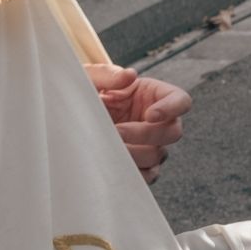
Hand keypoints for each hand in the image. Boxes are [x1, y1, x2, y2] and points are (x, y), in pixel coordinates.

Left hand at [85, 64, 192, 183]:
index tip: (149, 114)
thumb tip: (129, 75)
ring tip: (106, 147)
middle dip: (144, 134)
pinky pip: (147, 175)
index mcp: (155, 95)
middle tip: (117, 132)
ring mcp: (151, 145)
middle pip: (173, 132)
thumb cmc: (83, 94)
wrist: (69, 119)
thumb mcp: (90, 79)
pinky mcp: (140, 165)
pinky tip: (111, 162)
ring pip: (158, 155)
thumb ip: (108, 74)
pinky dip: (131, 172)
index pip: (181, 101)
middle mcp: (158, 121)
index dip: (171, 108)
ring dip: (134, 153)